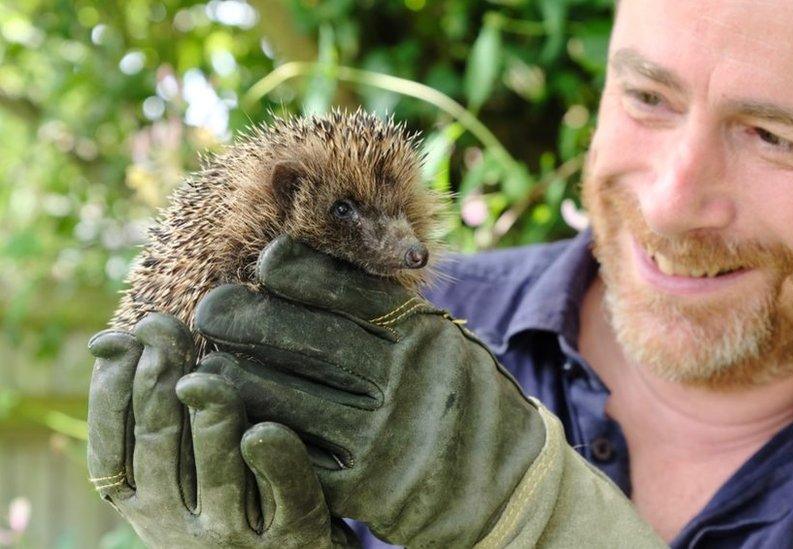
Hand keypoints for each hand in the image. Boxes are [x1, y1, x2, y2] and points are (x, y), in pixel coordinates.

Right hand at [86, 313, 357, 547]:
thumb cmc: (223, 492)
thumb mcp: (175, 462)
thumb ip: (150, 410)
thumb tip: (108, 338)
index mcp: (141, 500)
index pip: (110, 444)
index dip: (112, 388)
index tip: (125, 336)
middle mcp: (176, 524)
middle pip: (161, 445)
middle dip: (157, 382)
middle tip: (163, 329)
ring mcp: (234, 533)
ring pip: (218, 472)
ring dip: (210, 419)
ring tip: (205, 378)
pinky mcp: (291, 535)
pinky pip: (284, 494)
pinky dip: (273, 461)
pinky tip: (265, 429)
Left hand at [194, 235, 547, 546]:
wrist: (507, 481)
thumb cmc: (458, 397)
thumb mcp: (440, 341)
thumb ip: (387, 312)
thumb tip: (308, 267)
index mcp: (423, 335)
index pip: (348, 292)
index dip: (298, 271)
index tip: (265, 261)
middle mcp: (406, 380)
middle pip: (309, 341)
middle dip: (247, 319)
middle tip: (209, 308)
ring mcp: (385, 437)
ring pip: (288, 400)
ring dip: (236, 379)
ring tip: (208, 365)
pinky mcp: (368, 489)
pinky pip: (295, 456)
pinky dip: (256, 434)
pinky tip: (233, 420)